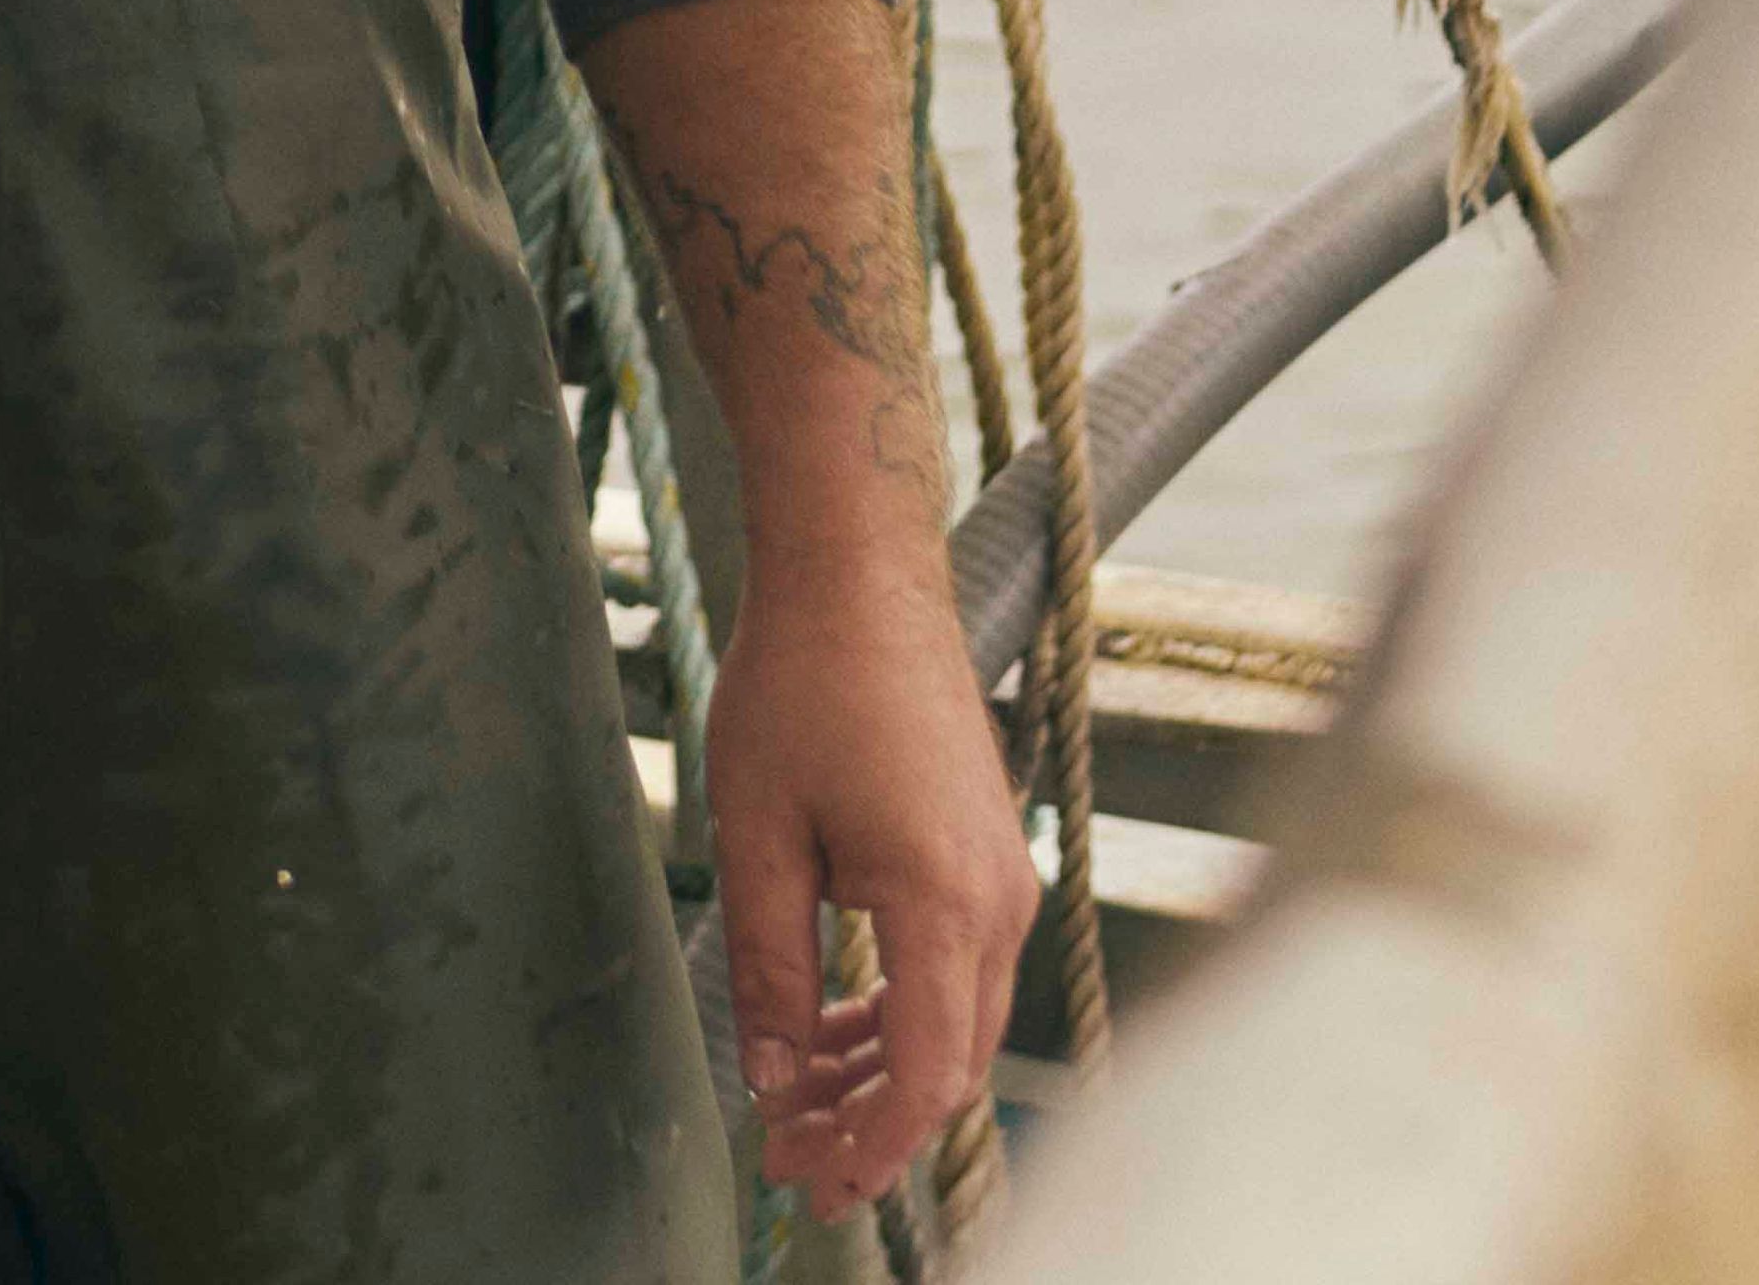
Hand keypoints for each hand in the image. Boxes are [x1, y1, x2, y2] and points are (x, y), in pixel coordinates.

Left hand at [695, 582, 1039, 1208]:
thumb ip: (770, 971)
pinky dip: (901, 1014)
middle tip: (786, 1156)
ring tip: (797, 1102)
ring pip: (955, 1024)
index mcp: (945, 904)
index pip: (928, 1080)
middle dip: (870, 1126)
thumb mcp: (757, 838)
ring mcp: (1001, 879)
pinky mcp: (986, 857)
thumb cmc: (802, 683)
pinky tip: (836, 1028)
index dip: (870, 1149)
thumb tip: (775, 1080)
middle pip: (949, 1065)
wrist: (860, 576)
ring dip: (882, 1073)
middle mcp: (997, 903)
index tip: (809, 1183)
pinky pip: (957, 971)